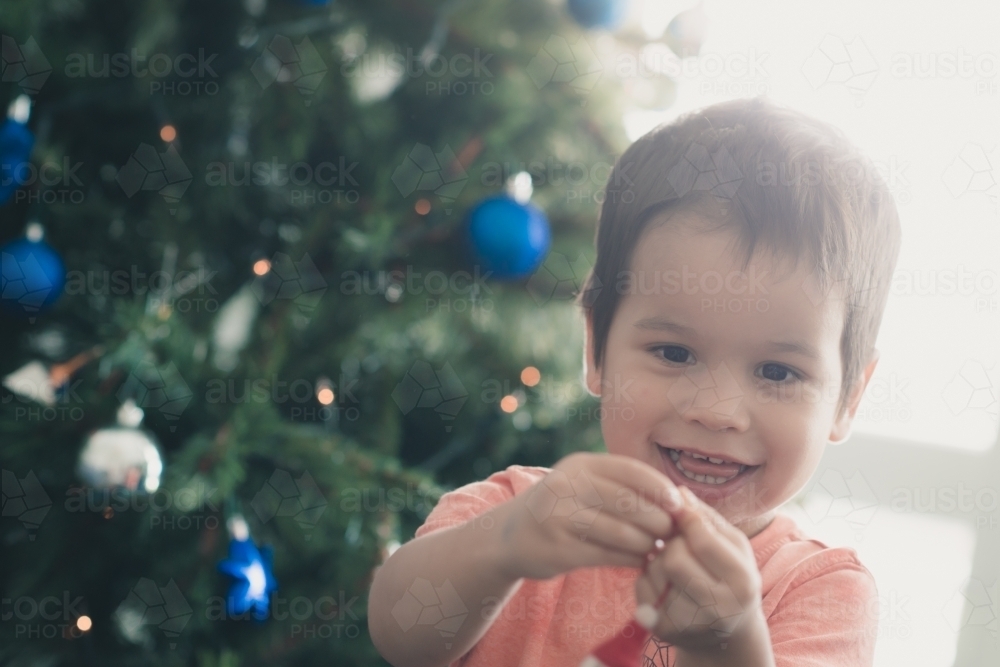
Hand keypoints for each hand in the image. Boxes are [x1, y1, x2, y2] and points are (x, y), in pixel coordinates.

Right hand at [496, 452, 682, 579]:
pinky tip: (639, 561)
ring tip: (657, 548)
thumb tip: (675, 499)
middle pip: (628, 502)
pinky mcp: (558, 548)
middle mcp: (567, 486)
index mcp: (580, 465)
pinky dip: (630, 559)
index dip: (660, 486)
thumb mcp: (582, 484)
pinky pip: (607, 555)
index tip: (679, 504)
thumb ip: (620, 486)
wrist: (510, 535)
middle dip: (658, 519)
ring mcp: (559, 517)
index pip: (630, 469)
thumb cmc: (561, 508)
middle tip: (672, 532)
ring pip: (621, 532)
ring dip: (647, 543)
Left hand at [636, 487, 772, 664]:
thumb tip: (678, 492)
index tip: (681, 512)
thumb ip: (706, 517)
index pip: (702, 540)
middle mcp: (718, 609)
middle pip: (674, 558)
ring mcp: (689, 623)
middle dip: (673, 543)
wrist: (727, 632)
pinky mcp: (663, 630)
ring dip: (659, 558)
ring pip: (656, 570)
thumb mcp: (732, 545)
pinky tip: (665, 580)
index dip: (686, 519)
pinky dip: (648, 576)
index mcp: (742, 582)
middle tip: (679, 542)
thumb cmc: (730, 576)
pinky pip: (642, 585)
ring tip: (675, 563)